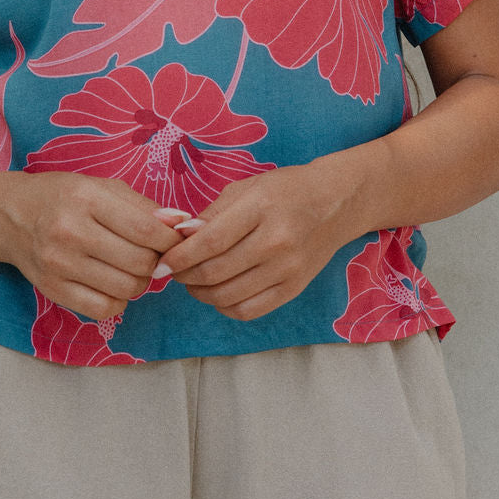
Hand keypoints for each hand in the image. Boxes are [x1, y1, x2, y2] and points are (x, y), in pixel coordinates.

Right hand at [0, 171, 186, 323]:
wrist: (11, 216)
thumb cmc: (64, 197)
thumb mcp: (102, 187)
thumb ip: (144, 206)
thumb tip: (184, 226)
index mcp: (86, 199)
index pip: (145, 229)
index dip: (171, 240)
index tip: (175, 240)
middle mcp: (70, 232)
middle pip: (139, 263)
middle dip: (157, 261)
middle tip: (151, 253)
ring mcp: (59, 264)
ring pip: (126, 289)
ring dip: (140, 281)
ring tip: (131, 266)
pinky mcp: (53, 290)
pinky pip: (104, 309)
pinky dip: (119, 300)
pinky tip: (113, 283)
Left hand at [151, 159, 369, 321]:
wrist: (336, 203)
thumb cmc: (284, 190)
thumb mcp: (245, 188)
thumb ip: (210, 214)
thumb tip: (177, 237)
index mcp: (260, 208)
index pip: (210, 242)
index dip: (179, 257)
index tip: (162, 262)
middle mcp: (276, 241)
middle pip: (216, 272)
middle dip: (185, 276)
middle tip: (173, 271)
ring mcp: (288, 268)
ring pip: (228, 295)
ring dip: (200, 293)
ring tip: (192, 281)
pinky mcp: (294, 288)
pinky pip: (249, 310)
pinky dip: (225, 307)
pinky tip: (217, 293)